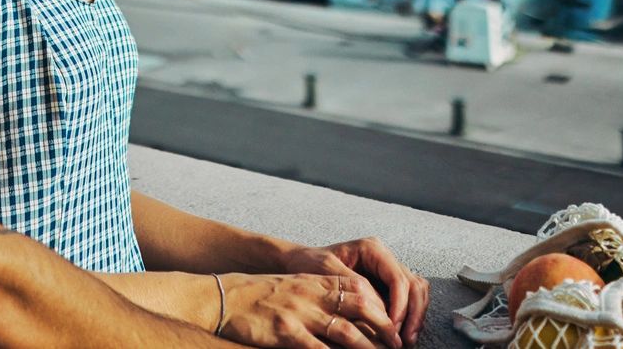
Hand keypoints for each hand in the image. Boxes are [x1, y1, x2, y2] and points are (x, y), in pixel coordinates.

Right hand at [216, 271, 400, 348]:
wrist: (224, 298)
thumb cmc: (260, 295)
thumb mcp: (294, 286)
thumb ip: (320, 295)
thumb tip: (350, 314)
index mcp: (315, 281)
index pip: (358, 288)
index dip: (381, 306)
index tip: (394, 324)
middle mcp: (311, 294)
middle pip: (359, 307)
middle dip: (383, 328)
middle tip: (398, 344)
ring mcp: (300, 313)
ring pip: (346, 332)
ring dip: (369, 348)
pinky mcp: (286, 332)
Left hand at [277, 237, 427, 345]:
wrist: (301, 262)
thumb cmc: (310, 263)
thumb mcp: (326, 270)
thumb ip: (354, 286)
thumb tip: (379, 309)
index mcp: (373, 249)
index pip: (398, 278)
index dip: (400, 305)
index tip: (392, 328)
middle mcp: (385, 257)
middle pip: (414, 285)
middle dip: (413, 314)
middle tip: (405, 340)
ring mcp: (388, 270)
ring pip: (417, 291)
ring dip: (416, 316)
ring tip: (407, 340)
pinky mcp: (387, 284)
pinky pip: (410, 298)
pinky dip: (411, 316)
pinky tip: (403, 333)